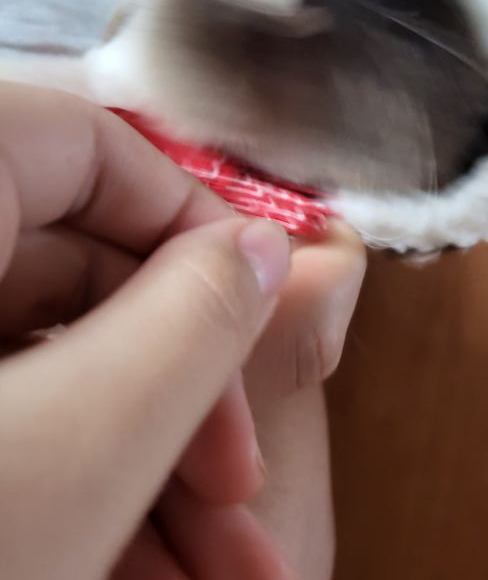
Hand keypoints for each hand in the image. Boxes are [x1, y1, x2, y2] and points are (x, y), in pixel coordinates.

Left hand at [0, 82, 292, 578]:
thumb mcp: (72, 449)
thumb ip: (195, 323)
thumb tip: (265, 249)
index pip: (86, 146)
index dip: (190, 225)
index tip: (256, 321)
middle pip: (82, 276)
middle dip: (184, 387)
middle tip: (241, 485)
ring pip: (55, 368)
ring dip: (151, 463)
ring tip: (220, 565)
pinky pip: (16, 428)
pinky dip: (87, 491)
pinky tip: (142, 562)